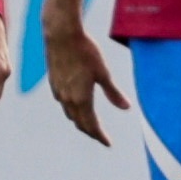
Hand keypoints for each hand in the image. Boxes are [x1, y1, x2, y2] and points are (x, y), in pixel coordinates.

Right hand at [44, 22, 130, 145]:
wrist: (61, 36)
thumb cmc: (86, 51)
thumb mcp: (103, 73)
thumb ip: (113, 93)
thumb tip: (126, 108)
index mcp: (81, 99)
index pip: (92, 125)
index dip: (100, 136)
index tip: (108, 143)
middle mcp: (67, 99)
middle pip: (79, 122)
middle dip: (91, 131)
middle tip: (100, 137)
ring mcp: (58, 92)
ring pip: (70, 114)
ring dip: (80, 121)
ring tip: (89, 124)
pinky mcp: (53, 83)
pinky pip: (63, 103)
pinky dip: (72, 109)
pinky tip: (76, 104)